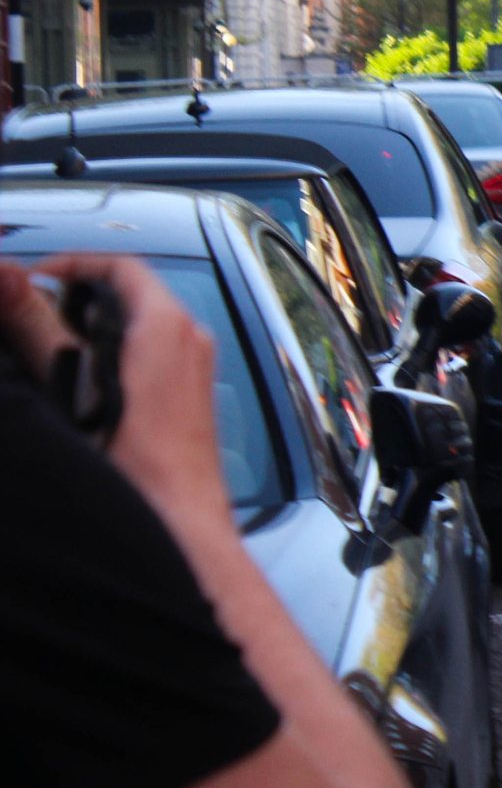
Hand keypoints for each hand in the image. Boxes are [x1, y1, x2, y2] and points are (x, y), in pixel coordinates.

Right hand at [4, 254, 228, 537]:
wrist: (179, 524)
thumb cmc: (135, 468)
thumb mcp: (71, 388)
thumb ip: (37, 328)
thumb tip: (7, 277)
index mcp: (168, 327)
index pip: (121, 266)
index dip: (73, 263)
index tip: (34, 278)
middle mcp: (192, 341)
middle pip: (131, 294)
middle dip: (78, 299)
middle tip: (34, 318)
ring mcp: (197, 369)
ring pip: (141, 327)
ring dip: (93, 331)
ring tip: (50, 356)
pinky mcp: (191, 398)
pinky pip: (152, 357)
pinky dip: (115, 357)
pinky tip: (81, 390)